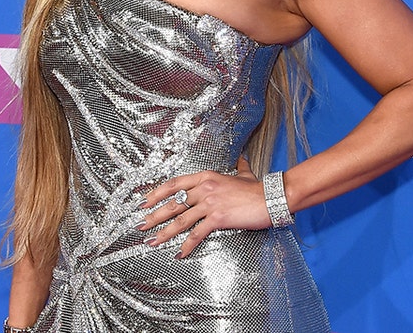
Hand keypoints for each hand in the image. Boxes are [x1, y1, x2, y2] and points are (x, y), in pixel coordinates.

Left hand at [137, 157, 271, 257]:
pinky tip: (179, 253)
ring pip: (180, 219)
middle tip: (140, 224)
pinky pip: (197, 233)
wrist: (272, 197)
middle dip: (153, 215)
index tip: (143, 201)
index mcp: (205, 177)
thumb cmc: (257, 189)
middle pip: (172, 202)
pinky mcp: (218, 218)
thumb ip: (239, 167)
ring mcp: (210, 203)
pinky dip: (187, 245)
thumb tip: (242, 159)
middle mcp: (204, 188)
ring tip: (152, 240)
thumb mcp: (244, 174)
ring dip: (164, 232)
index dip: (156, 193)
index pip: (174, 184)